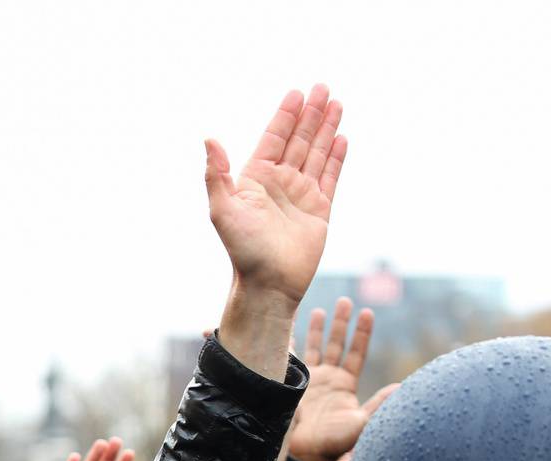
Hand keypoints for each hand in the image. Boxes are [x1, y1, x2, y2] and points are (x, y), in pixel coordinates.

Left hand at [205, 85, 345, 305]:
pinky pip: (330, 177)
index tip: (297, 93)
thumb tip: (209, 139)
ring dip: (326, 129)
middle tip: (323, 87)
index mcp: (255, 180)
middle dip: (311, 114)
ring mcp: (300, 195)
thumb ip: (216, 175)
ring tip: (337, 104)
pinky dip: (336, 158)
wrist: (269, 283)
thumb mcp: (223, 211)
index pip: (273, 139)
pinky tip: (342, 138)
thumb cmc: (243, 250)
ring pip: (317, 154)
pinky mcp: (320, 210)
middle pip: (298, 140)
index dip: (285, 116)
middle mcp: (279, 183)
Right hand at [287, 297, 396, 460]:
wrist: (307, 452)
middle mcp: (330, 379)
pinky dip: (291, 346)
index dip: (362, 333)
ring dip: (319, 329)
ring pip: (316, 348)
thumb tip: (402, 387)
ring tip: (321, 309)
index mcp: (346, 384)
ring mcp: (312, 381)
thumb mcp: (362, 423)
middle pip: (337, 344)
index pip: (356, 352)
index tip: (367, 312)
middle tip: (345, 301)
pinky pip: (293, 360)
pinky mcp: (294, 386)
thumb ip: (379, 404)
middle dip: (341, 323)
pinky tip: (288, 332)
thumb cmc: (335, 442)